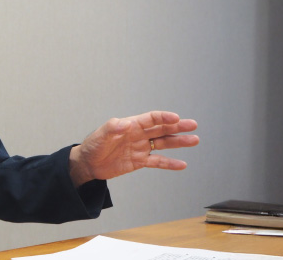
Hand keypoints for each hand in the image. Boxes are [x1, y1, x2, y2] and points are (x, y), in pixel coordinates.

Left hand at [68, 111, 198, 186]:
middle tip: (193, 125)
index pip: (151, 118)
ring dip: (178, 142)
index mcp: (131, 125)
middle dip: (177, 126)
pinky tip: (182, 164)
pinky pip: (157, 161)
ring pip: (163, 143)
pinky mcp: (139, 161)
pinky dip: (169, 163)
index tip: (176, 118)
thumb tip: (125, 123)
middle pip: (162, 129)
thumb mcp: (100, 136)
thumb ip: (112, 128)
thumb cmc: (93, 145)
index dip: (164, 117)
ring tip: (194, 140)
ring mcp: (141, 148)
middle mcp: (139, 134)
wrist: (89, 163)